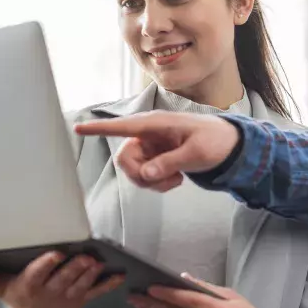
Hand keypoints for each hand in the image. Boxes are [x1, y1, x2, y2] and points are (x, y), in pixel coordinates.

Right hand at [0, 252, 124, 307]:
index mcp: (30, 286)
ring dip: (90, 274)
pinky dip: (108, 284)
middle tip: (84, 258)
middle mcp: (50, 292)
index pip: (39, 274)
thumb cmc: (18, 299)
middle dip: (74, 269)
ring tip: (96, 263)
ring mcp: (68, 297)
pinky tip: (120, 276)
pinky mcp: (82, 299)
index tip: (55, 254)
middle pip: (63, 279)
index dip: (47, 265)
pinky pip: (97, 292)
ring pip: (81, 285)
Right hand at [74, 111, 240, 191]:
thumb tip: (145, 174)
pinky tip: (176, 179)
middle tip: (163, 180)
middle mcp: (149, 134)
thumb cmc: (215, 141)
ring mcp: (151, 147)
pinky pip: (145, 176)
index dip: (100, 128)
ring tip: (176, 179)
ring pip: (134, 171)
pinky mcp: (155, 159)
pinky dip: (157, 183)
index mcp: (157, 124)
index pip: (124, 126)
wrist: (229, 146)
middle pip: (125, 158)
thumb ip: (170, 163)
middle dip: (140, 175)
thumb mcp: (196, 152)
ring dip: (151, 182)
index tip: (78, 128)